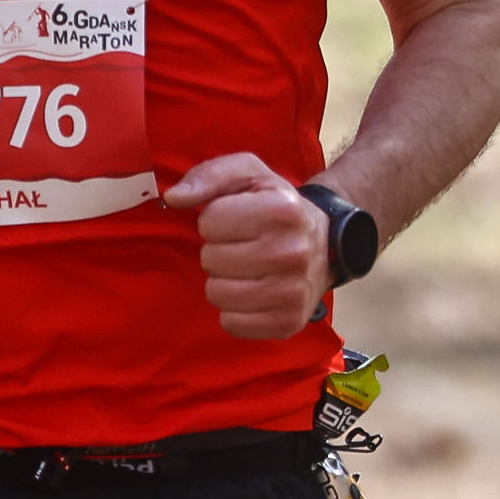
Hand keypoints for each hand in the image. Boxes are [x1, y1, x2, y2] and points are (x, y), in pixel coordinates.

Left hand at [172, 151, 331, 339]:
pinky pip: (231, 323)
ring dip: (224, 281)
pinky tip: (253, 292)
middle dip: (219, 250)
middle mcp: (292, 253)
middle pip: (211, 260)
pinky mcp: (288, 323)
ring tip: (247, 269)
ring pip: (217, 294)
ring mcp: (292, 293)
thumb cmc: (277, 205)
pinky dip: (234, 310)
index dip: (215, 220)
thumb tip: (173, 197)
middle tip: (243, 246)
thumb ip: (208, 176)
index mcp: (282, 211)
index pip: (209, 222)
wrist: (326, 244)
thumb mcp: (249, 175)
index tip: (238, 220)